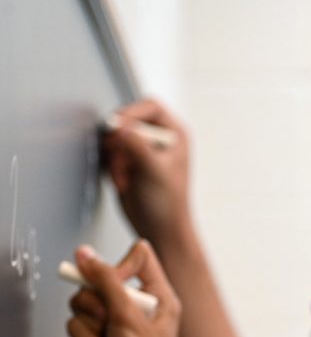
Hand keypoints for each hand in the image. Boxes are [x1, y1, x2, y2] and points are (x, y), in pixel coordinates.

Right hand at [66, 241, 189, 336]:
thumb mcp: (129, 317)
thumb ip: (106, 281)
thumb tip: (86, 256)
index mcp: (158, 295)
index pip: (138, 256)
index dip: (121, 265)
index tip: (115, 282)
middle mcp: (136, 305)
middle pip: (100, 277)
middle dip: (98, 299)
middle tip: (109, 319)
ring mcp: (115, 321)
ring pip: (83, 300)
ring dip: (90, 321)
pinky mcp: (97, 336)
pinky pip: (75, 322)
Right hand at [103, 99, 192, 247]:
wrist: (159, 230)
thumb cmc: (167, 204)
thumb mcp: (154, 171)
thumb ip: (138, 146)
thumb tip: (119, 126)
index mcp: (176, 134)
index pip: (151, 107)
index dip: (131, 113)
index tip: (115, 125)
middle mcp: (160, 137)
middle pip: (127, 120)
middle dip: (120, 144)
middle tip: (124, 163)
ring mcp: (143, 148)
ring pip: (114, 137)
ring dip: (115, 158)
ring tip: (126, 178)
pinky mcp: (128, 161)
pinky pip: (109, 153)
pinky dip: (112, 167)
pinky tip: (123, 183)